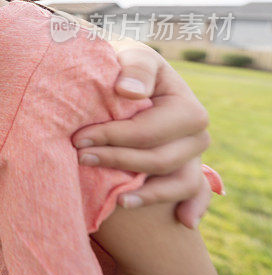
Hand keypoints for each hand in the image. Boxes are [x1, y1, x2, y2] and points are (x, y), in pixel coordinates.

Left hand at [71, 41, 212, 227]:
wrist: (123, 79)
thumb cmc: (125, 66)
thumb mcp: (131, 55)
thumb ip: (134, 68)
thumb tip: (129, 92)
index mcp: (186, 106)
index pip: (147, 131)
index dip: (112, 137)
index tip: (78, 138)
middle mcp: (196, 134)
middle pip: (158, 159)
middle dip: (117, 161)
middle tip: (80, 158)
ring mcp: (193, 155)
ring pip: (177, 182)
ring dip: (148, 194)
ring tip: (118, 201)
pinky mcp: (187, 170)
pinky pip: (195, 193)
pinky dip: (192, 206)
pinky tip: (182, 220)